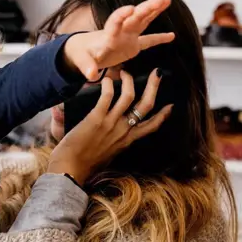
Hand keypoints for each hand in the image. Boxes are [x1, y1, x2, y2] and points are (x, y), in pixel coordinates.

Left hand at [47, 69, 172, 184]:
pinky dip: (108, 85)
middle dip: (154, 87)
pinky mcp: (97, 118)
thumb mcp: (107, 154)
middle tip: (157, 74)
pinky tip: (105, 80)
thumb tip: (112, 137)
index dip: (163, 115)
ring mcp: (111, 123)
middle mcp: (124, 131)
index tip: (170, 105)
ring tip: (124, 72)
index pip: (151, 126)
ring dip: (129, 81)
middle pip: (146, 105)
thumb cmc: (84, 164)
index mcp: (127, 140)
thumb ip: (112, 143)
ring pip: (129, 96)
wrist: (71, 169)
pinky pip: (107, 96)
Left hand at [64, 0, 174, 80]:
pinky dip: (159, 38)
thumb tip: (91, 74)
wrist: (81, 50)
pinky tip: (172, 35)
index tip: (130, 8)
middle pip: (135, 18)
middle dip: (147, 8)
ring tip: (167, 0)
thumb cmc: (80, 52)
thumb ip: (86, 66)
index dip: (121, 16)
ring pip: (143, 21)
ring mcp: (127, 37)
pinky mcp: (132, 45)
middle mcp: (119, 32)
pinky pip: (148, 40)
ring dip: (154, 11)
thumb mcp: (80, 60)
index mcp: (107, 35)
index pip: (114, 23)